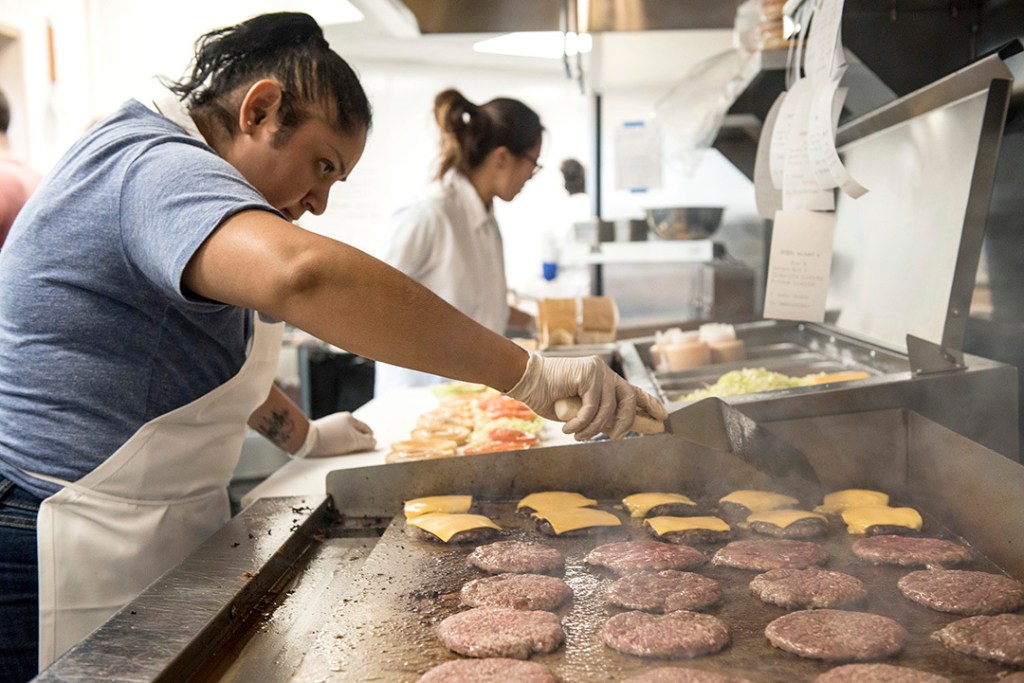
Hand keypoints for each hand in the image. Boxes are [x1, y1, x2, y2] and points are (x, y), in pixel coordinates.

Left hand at [293, 412, 375, 457]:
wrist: (307, 440)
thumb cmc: (331, 440)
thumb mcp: (355, 442)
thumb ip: (368, 442)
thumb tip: (374, 442)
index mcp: (350, 418)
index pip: (367, 430)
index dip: (369, 440)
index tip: (368, 448)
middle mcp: (340, 419)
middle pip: (356, 432)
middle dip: (358, 441)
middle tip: (356, 451)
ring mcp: (331, 425)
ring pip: (345, 436)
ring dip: (347, 444)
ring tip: (344, 451)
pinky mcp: (323, 432)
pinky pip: (335, 439)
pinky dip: (338, 444)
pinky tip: (334, 450)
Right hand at [506, 353, 666, 440]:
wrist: (526, 381)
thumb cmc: (548, 396)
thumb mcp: (579, 410)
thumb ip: (599, 416)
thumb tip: (619, 430)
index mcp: (604, 379)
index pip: (633, 390)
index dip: (649, 404)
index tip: (662, 416)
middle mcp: (603, 371)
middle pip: (628, 399)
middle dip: (627, 422)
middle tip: (616, 438)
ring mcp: (597, 370)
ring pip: (608, 408)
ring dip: (592, 428)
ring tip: (577, 435)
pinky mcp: (587, 373)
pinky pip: (592, 407)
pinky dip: (580, 423)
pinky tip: (568, 428)